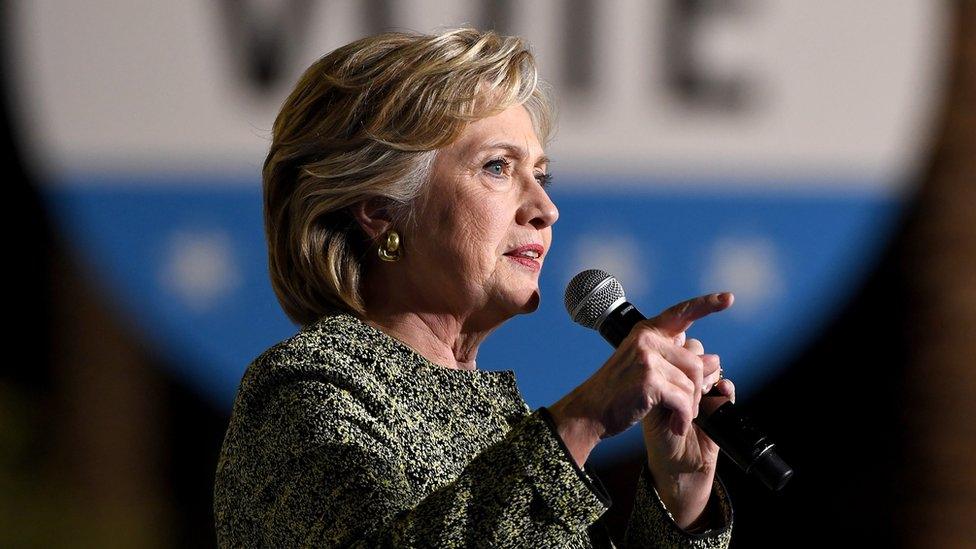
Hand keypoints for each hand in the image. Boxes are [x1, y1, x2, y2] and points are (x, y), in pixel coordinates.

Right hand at [547, 292, 733, 467]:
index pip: (682, 314)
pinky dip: (682, 417)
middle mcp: (647, 340)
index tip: (729, 298)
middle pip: (695, 362)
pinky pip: (683, 400)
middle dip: (696, 390)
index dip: (707, 304)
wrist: (590, 412)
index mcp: (646, 332)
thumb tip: (714, 359)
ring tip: (678, 419)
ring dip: (689, 407)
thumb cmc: (618, 393)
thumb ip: (676, 362)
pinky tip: (676, 425)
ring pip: (691, 383)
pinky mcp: (649, 380)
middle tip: (687, 409)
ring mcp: (647, 358)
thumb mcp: (646, 370)